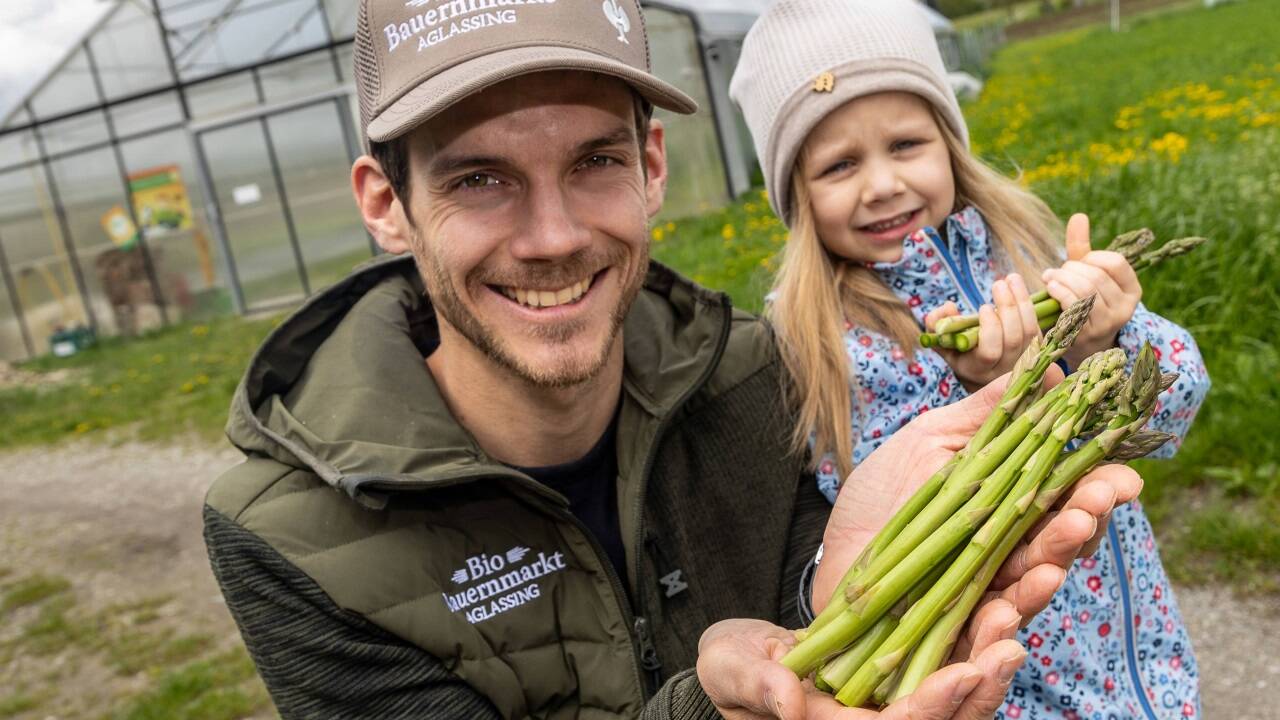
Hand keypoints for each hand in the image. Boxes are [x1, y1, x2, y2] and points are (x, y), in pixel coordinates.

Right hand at [697, 615, 1027, 718]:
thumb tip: (788, 700)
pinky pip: (961, 652)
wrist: (751, 656)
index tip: (964, 673)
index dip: (932, 707)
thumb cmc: (734, 667)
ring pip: (967, 690)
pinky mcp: (918, 663)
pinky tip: (1006, 593)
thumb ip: (756, 684)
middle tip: (1010, 642)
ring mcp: (907, 694)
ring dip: (995, 654)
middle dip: (985, 685)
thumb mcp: (730, 669)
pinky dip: (985, 627)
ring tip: (1014, 613)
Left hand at [816, 369, 1142, 620]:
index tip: (1123, 477)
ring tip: (1054, 561)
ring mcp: (983, 593)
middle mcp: (1008, 550)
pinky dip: (997, 632)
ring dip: (1047, 574)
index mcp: (1009, 503)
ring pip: (1029, 589)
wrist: (829, 550)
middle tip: (1092, 506)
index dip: (1100, 489)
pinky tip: (1003, 616)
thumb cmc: (880, 496)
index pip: (1068, 496)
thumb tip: (1047, 368)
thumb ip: (984, 414)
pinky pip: (980, 639)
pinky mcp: (951, 632)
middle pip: (1061, 543)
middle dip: (1082, 526)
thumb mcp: (927, 442)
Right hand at [925, 274, 1040, 391]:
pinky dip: (1030, 306)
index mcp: (979, 369)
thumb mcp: (942, 342)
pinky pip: (1038, 326)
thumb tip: (948, 306)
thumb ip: (936, 325)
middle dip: (1008, 307)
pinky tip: (1019, 289)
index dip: (990, 329)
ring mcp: (1023, 361)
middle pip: (1014, 338)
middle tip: (999, 283)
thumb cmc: (959, 352)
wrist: (985, 371)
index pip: (990, 352)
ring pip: (1030, 331)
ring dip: (1022, 301)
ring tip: (1011, 279)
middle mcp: (1004, 369)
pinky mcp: (1037, 350)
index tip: (983, 307)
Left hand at [1041, 213, 1141, 367]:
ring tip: (1049, 278)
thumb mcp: (1085, 275)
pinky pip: (1073, 307)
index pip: (1116, 262)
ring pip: (1085, 290)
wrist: (1077, 344)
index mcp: (1132, 290)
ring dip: (1061, 280)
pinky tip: (1049, 289)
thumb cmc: (1081, 303)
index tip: (1077, 263)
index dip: (1092, 258)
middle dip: (1070, 269)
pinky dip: (1059, 293)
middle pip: (1096, 276)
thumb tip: (1079, 216)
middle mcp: (1126, 308)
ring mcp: (1108, 324)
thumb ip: (1082, 248)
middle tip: (1056, 273)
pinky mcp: (1088, 335)